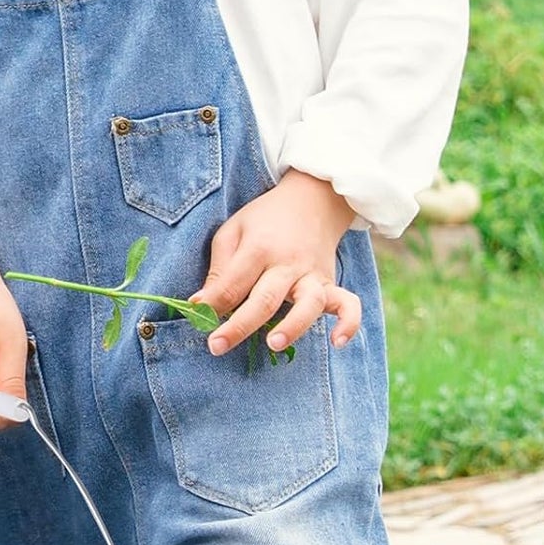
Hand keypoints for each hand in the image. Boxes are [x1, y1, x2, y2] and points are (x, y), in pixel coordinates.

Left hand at [192, 170, 361, 355]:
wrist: (313, 198)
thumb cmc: (264, 221)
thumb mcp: (233, 231)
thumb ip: (219, 268)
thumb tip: (200, 305)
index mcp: (258, 248)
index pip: (233, 283)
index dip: (212, 303)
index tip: (196, 317)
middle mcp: (288, 263)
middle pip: (265, 298)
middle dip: (240, 325)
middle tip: (216, 346)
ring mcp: (312, 274)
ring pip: (309, 303)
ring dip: (293, 326)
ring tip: (273, 343)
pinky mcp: (330, 282)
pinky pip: (348, 303)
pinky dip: (348, 322)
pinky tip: (337, 342)